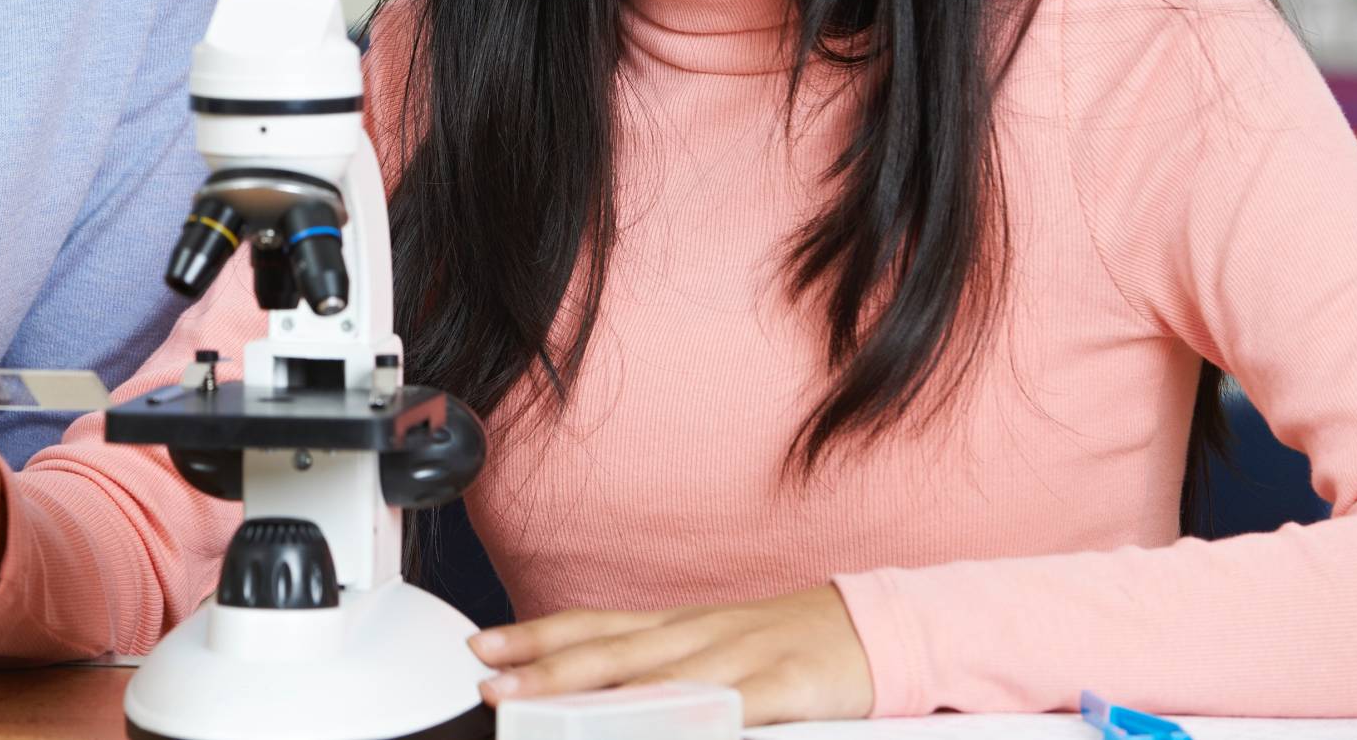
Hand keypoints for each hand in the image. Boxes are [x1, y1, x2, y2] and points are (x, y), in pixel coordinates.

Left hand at [470, 585, 872, 725]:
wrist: (873, 628)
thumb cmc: (783, 644)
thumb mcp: (713, 650)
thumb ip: (657, 670)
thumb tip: (593, 694)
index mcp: (678, 627)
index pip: (595, 626)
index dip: (536, 637)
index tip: (483, 647)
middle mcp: (698, 635)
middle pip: (612, 652)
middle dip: (545, 670)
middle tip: (492, 684)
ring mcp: (742, 658)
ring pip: (660, 678)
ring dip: (600, 696)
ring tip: (549, 712)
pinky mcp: (787, 686)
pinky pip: (736, 709)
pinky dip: (699, 720)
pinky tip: (669, 731)